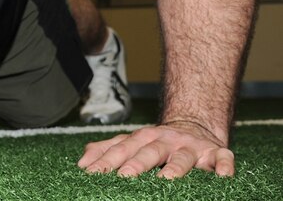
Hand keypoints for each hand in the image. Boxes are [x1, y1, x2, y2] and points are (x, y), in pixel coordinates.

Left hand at [78, 121, 233, 178]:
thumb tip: (82, 161)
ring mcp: (190, 147)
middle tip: (123, 177)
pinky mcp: (216, 153)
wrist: (194, 125)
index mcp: (142, 138)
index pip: (121, 150)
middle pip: (149, 152)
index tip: (91, 173)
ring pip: (183, 157)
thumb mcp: (132, 143)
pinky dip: (224, 166)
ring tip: (166, 179)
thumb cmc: (157, 142)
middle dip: (136, 164)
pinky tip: (222, 176)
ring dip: (176, 167)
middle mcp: (165, 140)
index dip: (106, 161)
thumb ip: (107, 150)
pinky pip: (222, 159)